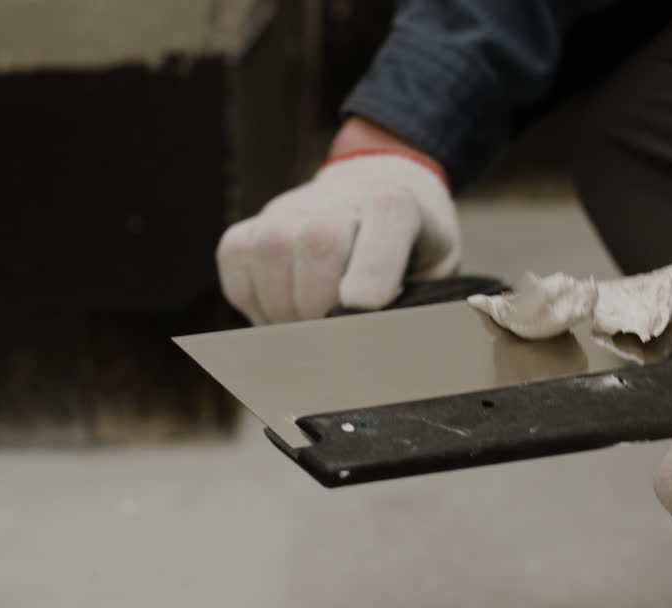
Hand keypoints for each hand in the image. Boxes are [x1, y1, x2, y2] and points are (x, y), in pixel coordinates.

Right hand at [216, 117, 460, 324]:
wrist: (374, 193)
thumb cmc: (410, 249)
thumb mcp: (435, 272)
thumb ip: (417, 303)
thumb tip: (387, 350)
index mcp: (395, 203)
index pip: (385, 221)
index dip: (372, 272)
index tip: (364, 310)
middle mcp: (338, 196)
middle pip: (318, 242)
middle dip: (322, 306)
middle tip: (333, 341)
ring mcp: (289, 207)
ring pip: (271, 248)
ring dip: (285, 307)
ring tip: (305, 333)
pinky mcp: (253, 224)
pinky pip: (236, 258)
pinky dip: (252, 299)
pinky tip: (279, 317)